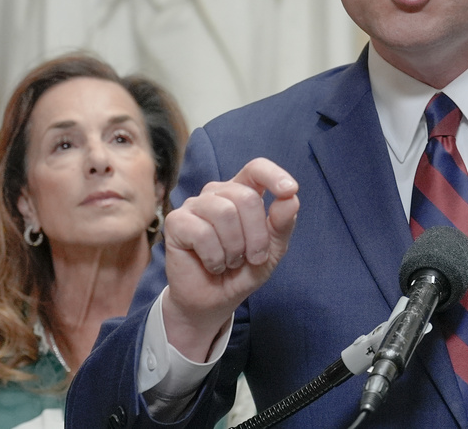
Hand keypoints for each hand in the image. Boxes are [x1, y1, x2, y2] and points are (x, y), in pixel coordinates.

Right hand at [161, 157, 298, 360]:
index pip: (256, 168)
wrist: (214, 300)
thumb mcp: (272, 251)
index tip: (290, 190)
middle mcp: (217, 193)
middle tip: (253, 258)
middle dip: (257, 235)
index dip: (274, 175)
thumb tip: (291, 198)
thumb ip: (282, 224)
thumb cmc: (243, 271)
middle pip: (246, 197)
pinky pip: (202, 232)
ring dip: (235, 247)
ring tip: (231, 261)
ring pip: (225, 212)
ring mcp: (195, 205)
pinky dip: (215, 256)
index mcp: (242, 192)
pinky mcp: (176, 222)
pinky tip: (214, 264)